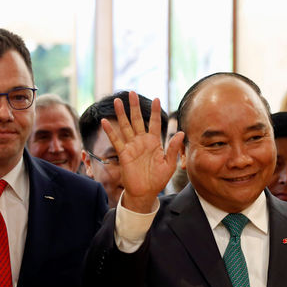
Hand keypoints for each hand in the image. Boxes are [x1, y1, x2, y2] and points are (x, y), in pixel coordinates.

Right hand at [101, 92, 183, 212]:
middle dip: (135, 107)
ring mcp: (132, 147)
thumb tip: (181, 133)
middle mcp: (142, 142)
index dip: (155, 111)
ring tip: (118, 101)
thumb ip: (173, 148)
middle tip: (132, 93)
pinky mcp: (124, 155)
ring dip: (121, 114)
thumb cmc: (158, 180)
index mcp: (154, 143)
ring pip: (126, 126)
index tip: (156, 98)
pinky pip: (117, 141)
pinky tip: (105, 122)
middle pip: (138, 120)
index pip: (155, 123)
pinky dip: (110, 131)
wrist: (145, 193)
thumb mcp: (169, 164)